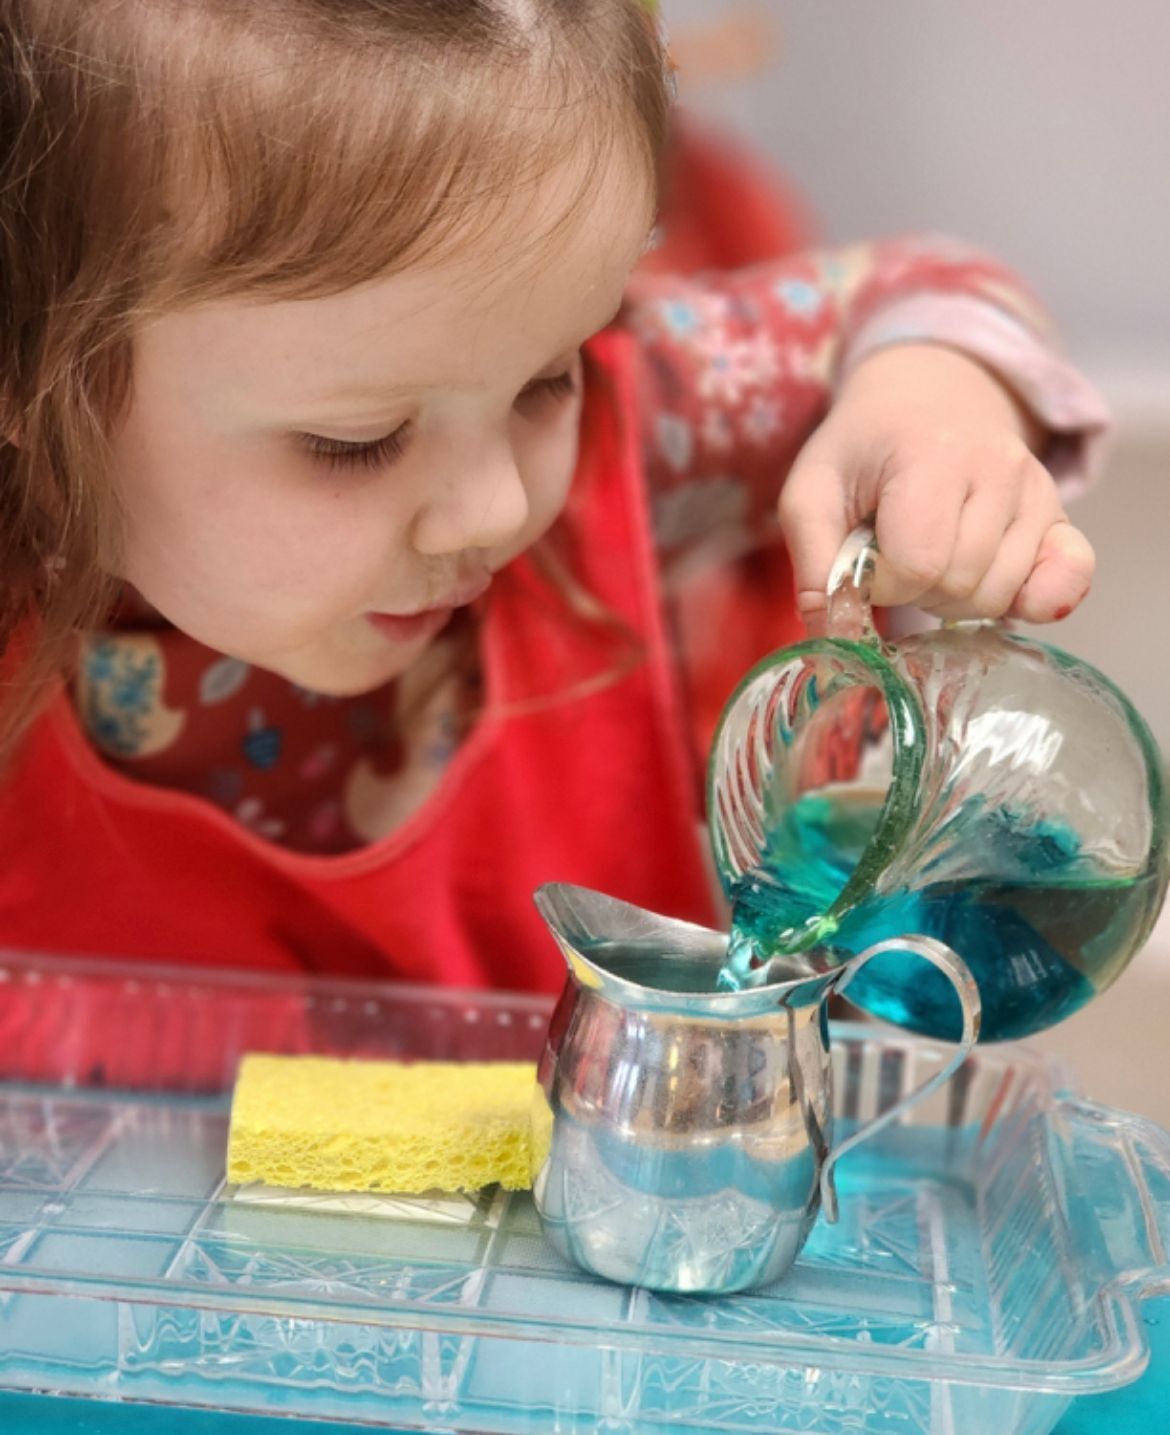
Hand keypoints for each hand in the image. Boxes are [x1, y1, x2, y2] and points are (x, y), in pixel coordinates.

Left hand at [778, 343, 1094, 634]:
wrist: (927, 396)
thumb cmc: (862, 449)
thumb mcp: (811, 492)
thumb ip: (812, 566)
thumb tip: (831, 642)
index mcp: (932, 456)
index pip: (917, 566)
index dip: (883, 585)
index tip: (866, 562)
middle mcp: (999, 469)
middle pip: (960, 585)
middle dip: (917, 592)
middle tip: (898, 558)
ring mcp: (1037, 490)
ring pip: (998, 595)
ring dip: (956, 599)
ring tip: (933, 558)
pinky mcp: (1060, 514)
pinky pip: (1066, 581)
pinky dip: (1033, 601)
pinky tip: (1003, 594)